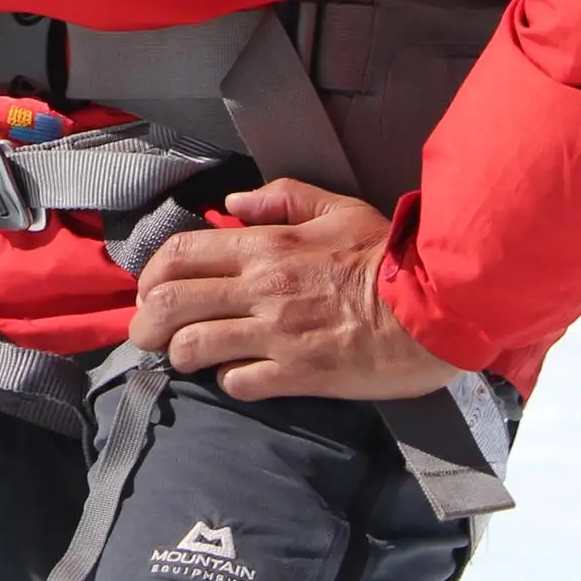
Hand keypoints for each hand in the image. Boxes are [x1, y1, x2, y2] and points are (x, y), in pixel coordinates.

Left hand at [126, 179, 467, 401]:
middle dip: (146, 320)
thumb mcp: (336, 209)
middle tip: (147, 331)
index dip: (151, 273)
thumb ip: (281, 197)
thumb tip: (233, 202)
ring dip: (179, 353)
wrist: (434, 308)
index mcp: (264, 246)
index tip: (150, 289)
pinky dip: (227, 381)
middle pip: (170, 302)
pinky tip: (236, 376)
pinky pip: (238, 383)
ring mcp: (276, 335)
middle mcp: (260, 289)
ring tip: (184, 356)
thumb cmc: (386, 256)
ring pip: (193, 346)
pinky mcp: (298, 375)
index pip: (179, 253)